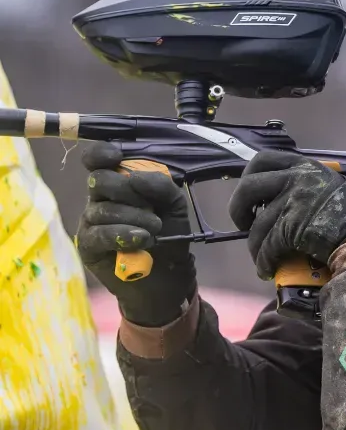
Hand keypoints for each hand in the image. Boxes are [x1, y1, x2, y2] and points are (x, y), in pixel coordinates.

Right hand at [75, 142, 196, 326]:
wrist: (169, 276)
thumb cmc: (171, 235)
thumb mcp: (174, 205)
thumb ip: (160, 184)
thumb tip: (134, 176)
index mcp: (118, 182)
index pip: (97, 159)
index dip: (101, 153)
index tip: (116, 157)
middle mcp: (100, 199)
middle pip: (99, 180)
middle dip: (128, 191)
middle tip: (154, 211)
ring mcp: (91, 221)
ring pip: (102, 209)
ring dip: (134, 218)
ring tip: (156, 231)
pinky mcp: (88, 245)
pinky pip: (98, 233)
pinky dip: (122, 235)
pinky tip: (141, 240)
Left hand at [228, 150, 345, 279]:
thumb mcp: (336, 190)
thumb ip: (312, 189)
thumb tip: (288, 204)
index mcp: (307, 167)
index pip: (263, 160)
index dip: (249, 178)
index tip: (251, 197)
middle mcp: (296, 179)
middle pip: (248, 187)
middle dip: (238, 209)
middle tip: (244, 225)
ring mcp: (292, 202)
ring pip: (258, 226)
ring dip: (255, 246)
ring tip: (262, 259)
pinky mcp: (291, 227)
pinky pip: (267, 246)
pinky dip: (263, 261)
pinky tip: (267, 270)